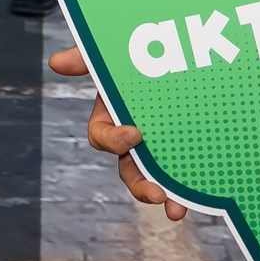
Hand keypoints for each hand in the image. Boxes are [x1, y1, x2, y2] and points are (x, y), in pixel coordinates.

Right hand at [47, 45, 186, 219]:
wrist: (177, 51)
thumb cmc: (135, 56)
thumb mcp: (112, 53)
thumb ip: (87, 58)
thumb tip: (55, 61)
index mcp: (112, 117)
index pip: (102, 137)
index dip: (114, 140)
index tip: (135, 134)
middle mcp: (134, 137)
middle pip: (129, 170)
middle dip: (140, 186)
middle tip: (156, 194)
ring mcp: (160, 144)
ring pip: (157, 178)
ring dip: (166, 197)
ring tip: (177, 209)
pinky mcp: (186, 145)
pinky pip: (185, 170)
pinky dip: (191, 187)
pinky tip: (204, 194)